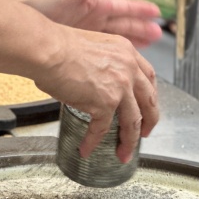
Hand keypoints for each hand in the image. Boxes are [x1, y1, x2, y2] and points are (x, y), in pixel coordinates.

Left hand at [17, 0, 163, 47]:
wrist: (23, 19)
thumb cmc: (43, 3)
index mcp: (95, 2)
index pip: (124, 6)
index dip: (140, 10)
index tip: (156, 13)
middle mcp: (94, 15)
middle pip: (124, 23)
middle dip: (142, 27)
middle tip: (158, 33)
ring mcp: (88, 30)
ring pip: (116, 36)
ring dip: (132, 39)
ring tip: (148, 44)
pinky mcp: (81, 42)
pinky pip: (103, 46)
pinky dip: (116, 50)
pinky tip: (125, 55)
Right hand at [34, 26, 157, 162]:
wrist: (49, 51)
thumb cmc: (58, 46)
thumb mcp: (93, 47)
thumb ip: (102, 64)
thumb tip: (94, 82)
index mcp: (126, 52)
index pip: (148, 76)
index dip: (149, 94)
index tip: (147, 105)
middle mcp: (128, 69)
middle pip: (149, 101)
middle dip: (149, 121)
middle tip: (145, 133)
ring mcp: (120, 87)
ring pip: (132, 121)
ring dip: (129, 140)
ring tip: (123, 153)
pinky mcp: (105, 103)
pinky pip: (101, 129)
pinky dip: (92, 142)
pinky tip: (86, 149)